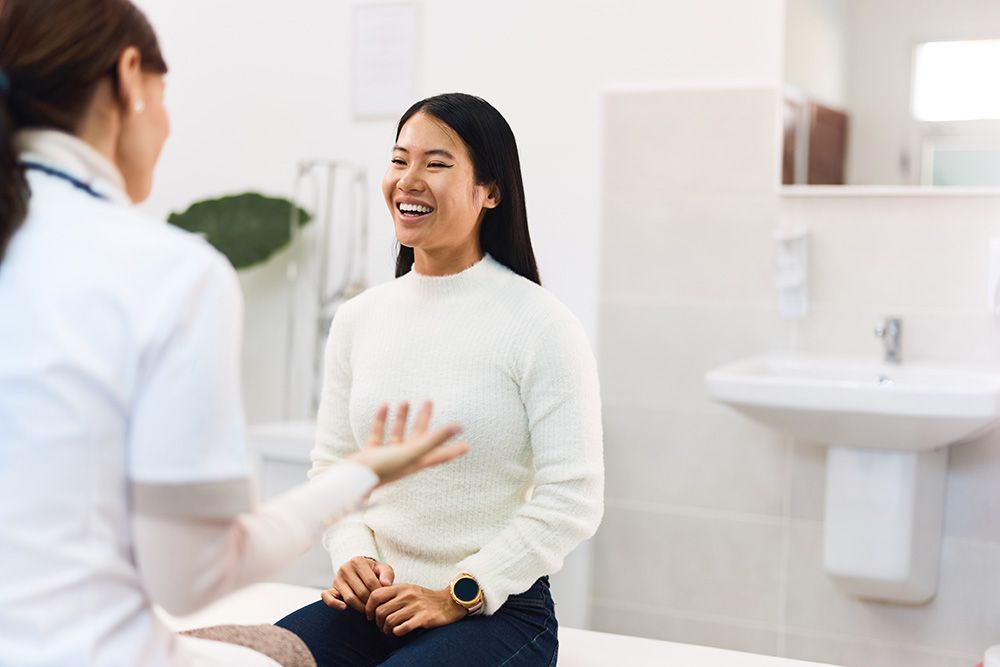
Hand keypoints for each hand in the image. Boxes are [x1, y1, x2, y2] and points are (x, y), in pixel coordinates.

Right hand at [321, 556, 395, 613]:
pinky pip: (328, 598)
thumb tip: (386, 584)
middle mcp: (345, 568)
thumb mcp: (382, 569)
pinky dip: (335, 604)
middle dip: (370, 603)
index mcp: (358, 561)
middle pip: (361, 592)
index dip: (378, 594)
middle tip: (377, 609)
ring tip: (368, 610)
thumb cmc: (373, 571)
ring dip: (360, 607)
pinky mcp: (330, 588)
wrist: (358, 571)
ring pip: (349, 598)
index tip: (383, 601)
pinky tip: (344, 608)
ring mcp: (336, 578)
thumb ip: (387, 574)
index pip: (371, 582)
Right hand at [348, 401, 468, 485]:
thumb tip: (459, 425)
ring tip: (405, 401)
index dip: (454, 450)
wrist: (350, 480)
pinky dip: (381, 420)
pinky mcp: (371, 454)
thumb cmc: (383, 468)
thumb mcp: (411, 452)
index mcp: (416, 463)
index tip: (467, 445)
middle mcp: (403, 461)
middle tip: (429, 400)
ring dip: (402, 418)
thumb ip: (434, 439)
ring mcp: (386, 457)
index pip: (440, 455)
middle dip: (424, 420)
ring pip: (398, 434)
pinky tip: (383, 406)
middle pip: (419, 438)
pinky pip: (378, 434)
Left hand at [365, 584, 466, 635]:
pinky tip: (399, 632)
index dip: (368, 607)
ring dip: (386, 630)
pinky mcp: (423, 618)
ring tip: (389, 632)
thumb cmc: (425, 598)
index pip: (375, 595)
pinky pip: (403, 628)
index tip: (369, 616)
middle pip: (380, 611)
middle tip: (381, 627)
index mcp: (401, 587)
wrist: (449, 602)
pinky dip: (397, 632)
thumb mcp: (408, 589)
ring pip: (390, 621)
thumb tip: (373, 602)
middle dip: (377, 623)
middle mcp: (407, 595)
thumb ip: (392, 593)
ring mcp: (416, 607)